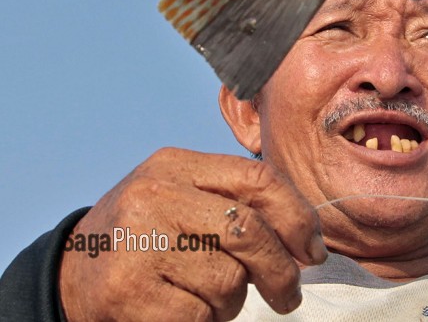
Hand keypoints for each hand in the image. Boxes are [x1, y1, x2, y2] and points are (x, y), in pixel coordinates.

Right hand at [59, 148, 326, 321]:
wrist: (68, 276)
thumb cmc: (145, 235)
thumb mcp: (182, 197)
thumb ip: (238, 202)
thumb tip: (310, 239)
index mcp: (173, 166)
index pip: (258, 179)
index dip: (298, 217)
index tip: (314, 250)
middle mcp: (153, 198)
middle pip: (249, 232)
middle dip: (281, 270)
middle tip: (288, 295)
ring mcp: (136, 246)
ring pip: (228, 281)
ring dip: (231, 300)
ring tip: (205, 296)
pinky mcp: (127, 295)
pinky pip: (199, 316)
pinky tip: (183, 312)